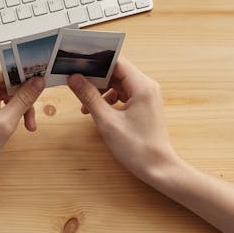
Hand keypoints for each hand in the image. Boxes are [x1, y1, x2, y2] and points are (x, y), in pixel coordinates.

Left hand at [0, 65, 43, 179]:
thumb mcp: (5, 122)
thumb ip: (24, 99)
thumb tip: (39, 81)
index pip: (7, 67)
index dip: (26, 72)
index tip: (42, 79)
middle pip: (8, 79)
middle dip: (24, 96)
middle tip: (34, 113)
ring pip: (6, 90)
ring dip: (19, 106)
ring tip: (28, 125)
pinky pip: (0, 99)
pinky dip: (11, 110)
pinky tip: (17, 123)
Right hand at [67, 57, 178, 186]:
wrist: (159, 169)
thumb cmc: (137, 148)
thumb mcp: (107, 122)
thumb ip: (89, 97)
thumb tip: (74, 78)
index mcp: (142, 86)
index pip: (116, 63)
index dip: (96, 63)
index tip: (78, 67)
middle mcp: (147, 86)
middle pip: (117, 72)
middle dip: (97, 79)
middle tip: (77, 86)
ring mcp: (147, 96)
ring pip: (119, 84)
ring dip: (102, 91)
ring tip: (86, 105)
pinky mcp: (145, 106)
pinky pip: (124, 94)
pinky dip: (110, 100)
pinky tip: (99, 111)